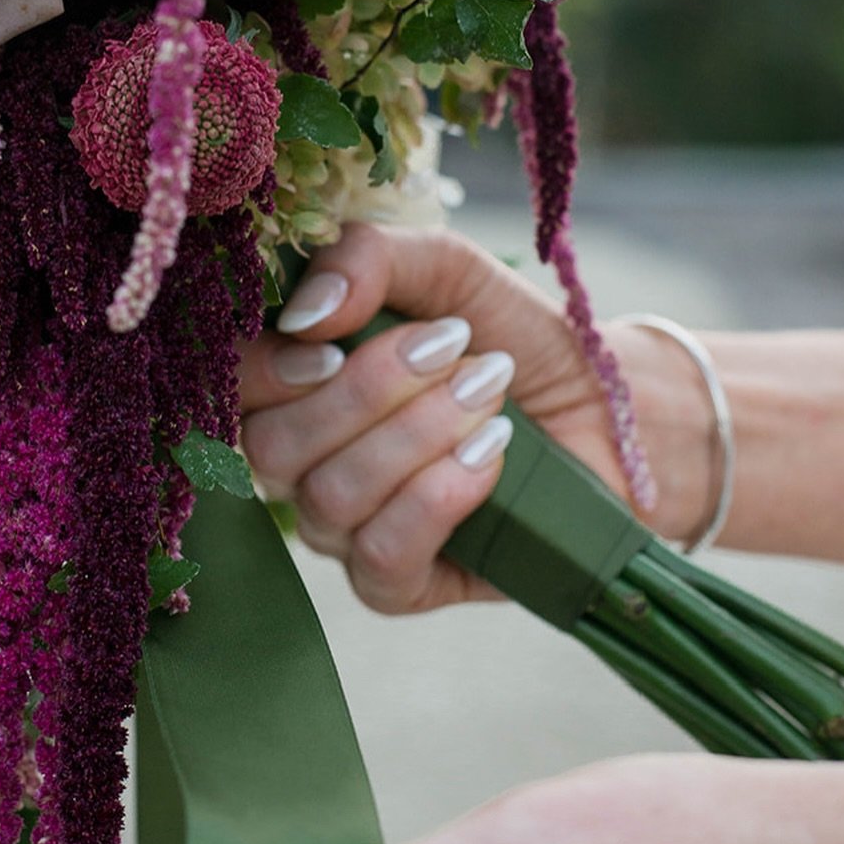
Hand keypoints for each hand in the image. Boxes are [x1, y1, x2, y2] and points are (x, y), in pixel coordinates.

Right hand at [239, 224, 706, 611]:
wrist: (610, 409)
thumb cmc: (511, 336)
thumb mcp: (447, 270)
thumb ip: (370, 258)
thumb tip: (306, 310)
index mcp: (295, 386)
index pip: (232, 391)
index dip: (267, 369)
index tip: (335, 336)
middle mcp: (304, 464)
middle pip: (274, 448)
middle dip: (370, 391)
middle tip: (456, 351)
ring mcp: (346, 531)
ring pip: (329, 501)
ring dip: (418, 436)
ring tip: (489, 393)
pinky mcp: (399, 586)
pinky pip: (381, 560)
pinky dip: (436, 501)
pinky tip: (488, 456)